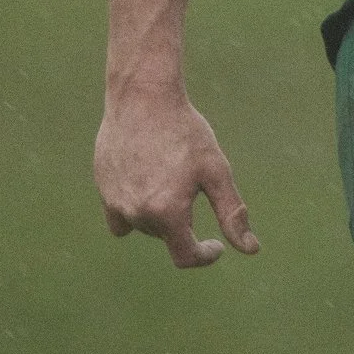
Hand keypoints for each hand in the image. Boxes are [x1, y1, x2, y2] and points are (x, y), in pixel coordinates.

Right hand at [94, 93, 258, 268]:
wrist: (143, 96)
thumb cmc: (185, 131)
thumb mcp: (215, 170)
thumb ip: (232, 213)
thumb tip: (250, 249)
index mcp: (166, 213)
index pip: (185, 256)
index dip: (204, 255)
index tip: (216, 245)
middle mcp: (136, 213)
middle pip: (164, 236)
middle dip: (181, 221)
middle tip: (190, 183)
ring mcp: (114, 200)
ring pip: (141, 224)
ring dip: (157, 215)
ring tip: (167, 176)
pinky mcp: (102, 185)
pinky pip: (118, 212)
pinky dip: (134, 206)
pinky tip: (145, 181)